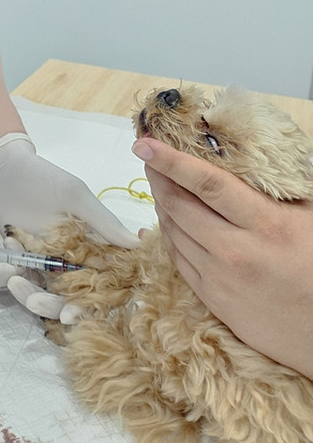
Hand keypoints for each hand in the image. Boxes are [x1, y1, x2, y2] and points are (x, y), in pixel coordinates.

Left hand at [0, 133, 136, 322]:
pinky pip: (25, 280)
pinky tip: (10, 256)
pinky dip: (17, 278)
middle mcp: (74, 258)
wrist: (3, 170)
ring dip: (35, 297)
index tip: (78, 313)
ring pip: (48, 293)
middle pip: (74, 295)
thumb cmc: (45, 178)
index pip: (104, 280)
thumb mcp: (76, 196)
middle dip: (61, 306)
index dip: (97, 301)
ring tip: (18, 284)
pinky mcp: (24, 260)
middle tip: (47, 309)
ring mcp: (48, 261)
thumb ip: (103, 222)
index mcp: (94, 245)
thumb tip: (138, 244)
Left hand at [133, 137, 312, 378]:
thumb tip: (231, 159)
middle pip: (180, 206)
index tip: (145, 144)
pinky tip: (169, 220)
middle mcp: (236, 251)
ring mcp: (219, 278)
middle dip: (158, 177)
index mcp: (266, 225)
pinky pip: (178, 258)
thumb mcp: (304, 219)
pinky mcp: (211, 299)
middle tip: (149, 158)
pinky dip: (169, 234)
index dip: (172, 161)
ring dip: (161, 203)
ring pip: (174, 231)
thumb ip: (268, 193)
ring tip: (159, 184)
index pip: (208, 184)